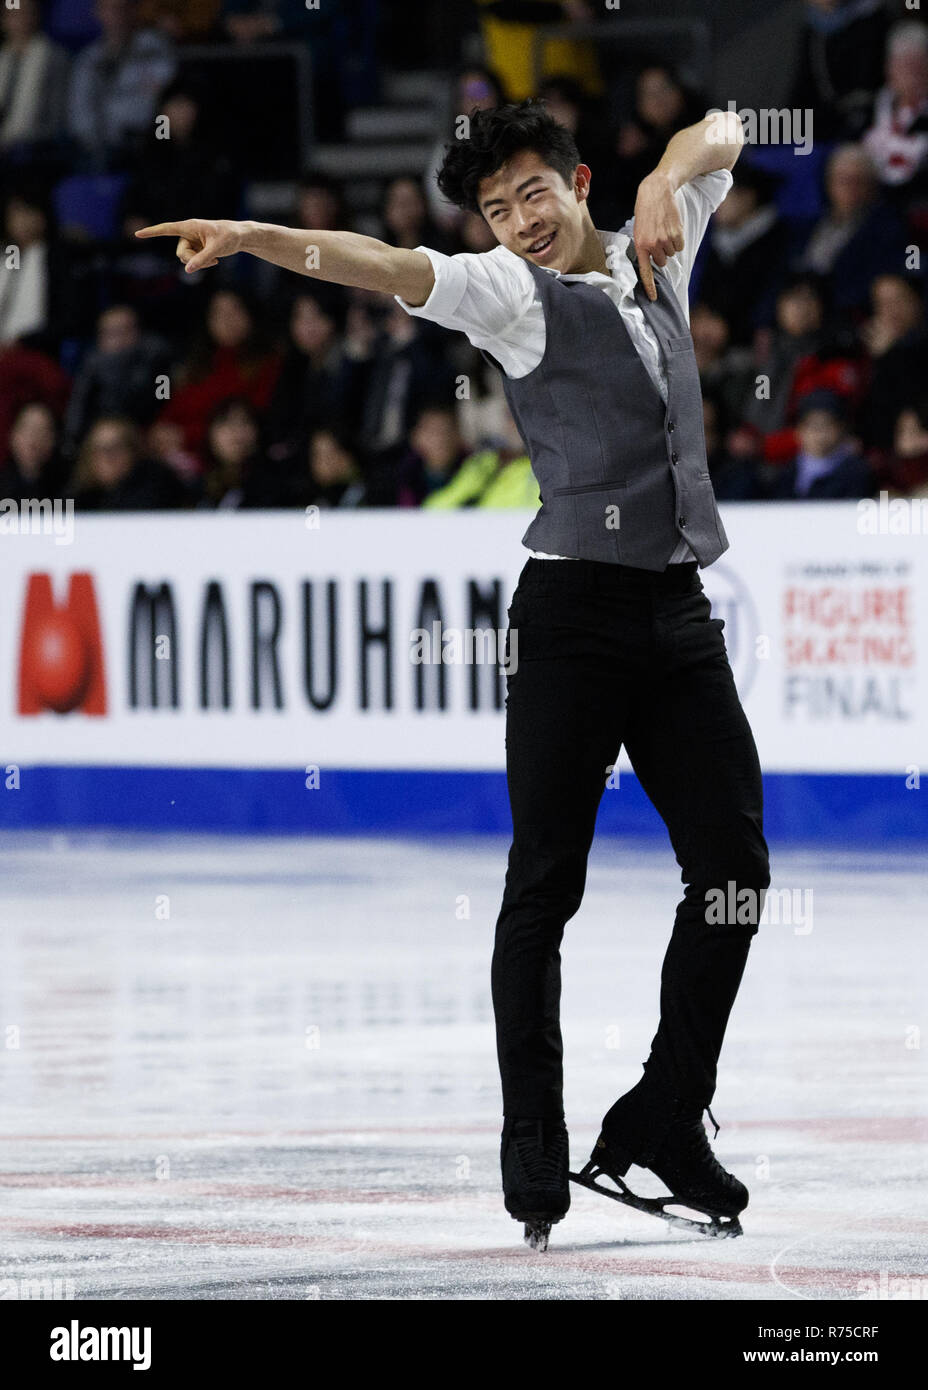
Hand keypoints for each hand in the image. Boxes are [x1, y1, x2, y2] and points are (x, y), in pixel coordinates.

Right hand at [134, 218, 244, 272]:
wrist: (239, 237)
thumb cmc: (229, 237)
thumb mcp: (217, 249)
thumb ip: (202, 259)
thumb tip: (187, 270)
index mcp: (190, 226)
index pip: (167, 228)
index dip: (152, 232)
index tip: (138, 234)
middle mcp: (187, 233)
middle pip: (180, 253)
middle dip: (193, 261)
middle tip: (211, 261)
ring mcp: (191, 241)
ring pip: (185, 259)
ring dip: (199, 263)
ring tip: (214, 260)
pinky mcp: (195, 248)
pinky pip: (192, 261)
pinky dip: (202, 264)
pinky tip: (215, 260)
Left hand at [631, 171, 683, 301]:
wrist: (657, 190)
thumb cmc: (646, 210)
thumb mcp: (638, 229)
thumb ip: (644, 247)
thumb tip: (653, 262)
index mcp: (640, 245)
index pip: (645, 272)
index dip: (650, 287)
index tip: (653, 298)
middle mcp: (653, 245)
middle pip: (662, 261)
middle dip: (661, 252)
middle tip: (658, 237)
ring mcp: (666, 240)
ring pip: (672, 253)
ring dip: (670, 244)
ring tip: (664, 229)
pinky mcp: (677, 233)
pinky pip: (680, 246)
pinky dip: (678, 239)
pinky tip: (672, 227)